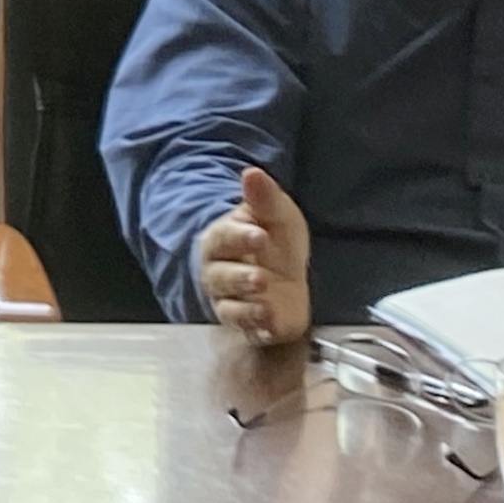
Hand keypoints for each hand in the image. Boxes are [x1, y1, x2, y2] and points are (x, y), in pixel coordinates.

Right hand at [196, 167, 312, 345]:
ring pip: (230, 306)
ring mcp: (231, 301)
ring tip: (266, 305)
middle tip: (261, 278)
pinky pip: (246, 330)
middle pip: (221, 277)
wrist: (284, 276)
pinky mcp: (247, 325)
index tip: (261, 235)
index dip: (240, 237)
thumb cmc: (273, 242)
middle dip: (240, 278)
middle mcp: (219, 273)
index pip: (224, 238)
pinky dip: (258, 329)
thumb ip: (264, 199)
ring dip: (247, 307)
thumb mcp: (276, 215)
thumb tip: (251, 172)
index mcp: (222, 240)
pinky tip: (270, 326)